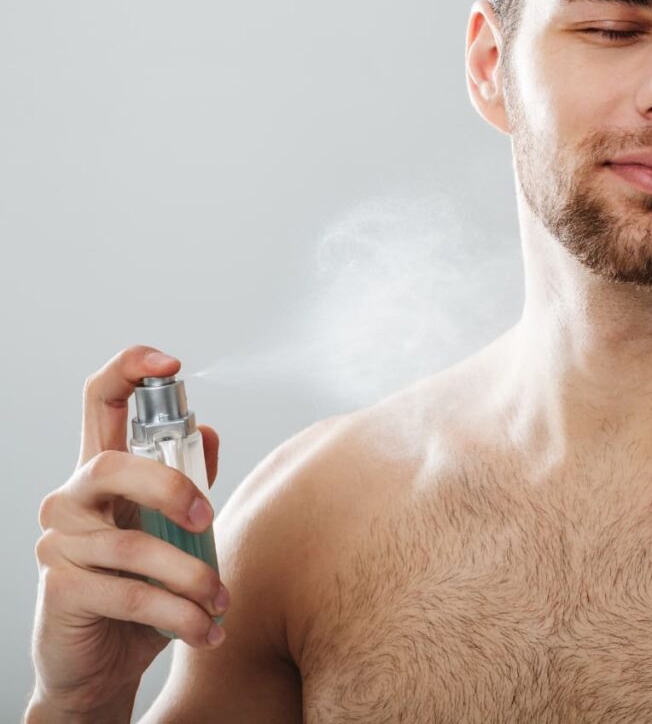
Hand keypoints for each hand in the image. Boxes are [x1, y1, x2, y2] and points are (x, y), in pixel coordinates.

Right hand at [29, 346, 227, 716]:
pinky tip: (204, 628)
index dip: (129, 370)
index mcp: (103, 469)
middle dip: (172, 487)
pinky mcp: (61, 588)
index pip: (100, 400)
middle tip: (208, 517)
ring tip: (219, 599)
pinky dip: (179, 614)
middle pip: (112, 463)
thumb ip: (188, 477)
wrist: (106, 659)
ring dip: (191, 575)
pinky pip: (131, 594)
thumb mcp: (173, 526)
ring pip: (134, 545)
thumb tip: (206, 431)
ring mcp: (60, 542)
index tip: (171, 363)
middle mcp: (73, 498)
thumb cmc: (142, 582)